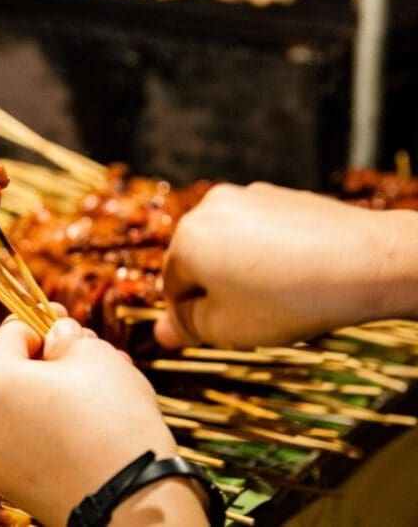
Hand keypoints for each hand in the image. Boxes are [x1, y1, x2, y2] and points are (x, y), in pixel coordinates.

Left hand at [0, 317, 205, 525]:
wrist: (128, 500)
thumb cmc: (110, 419)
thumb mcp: (94, 354)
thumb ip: (66, 336)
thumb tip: (57, 336)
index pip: (10, 334)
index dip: (41, 320)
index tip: (65, 317)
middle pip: (8, 371)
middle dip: (46, 359)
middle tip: (85, 353)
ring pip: (16, 406)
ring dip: (48, 392)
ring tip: (94, 388)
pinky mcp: (8, 483)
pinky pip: (22, 439)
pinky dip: (45, 425)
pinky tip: (83, 423)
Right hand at [157, 182, 417, 349]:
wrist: (367, 262)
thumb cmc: (290, 299)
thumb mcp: (227, 329)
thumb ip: (186, 327)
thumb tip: (161, 332)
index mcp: (186, 239)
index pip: (171, 287)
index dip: (191, 316)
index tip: (216, 332)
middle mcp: (209, 208)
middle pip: (198, 260)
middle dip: (216, 289)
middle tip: (249, 317)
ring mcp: (247, 196)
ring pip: (229, 244)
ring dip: (241, 271)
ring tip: (277, 297)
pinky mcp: (279, 196)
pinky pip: (260, 231)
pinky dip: (268, 253)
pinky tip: (295, 275)